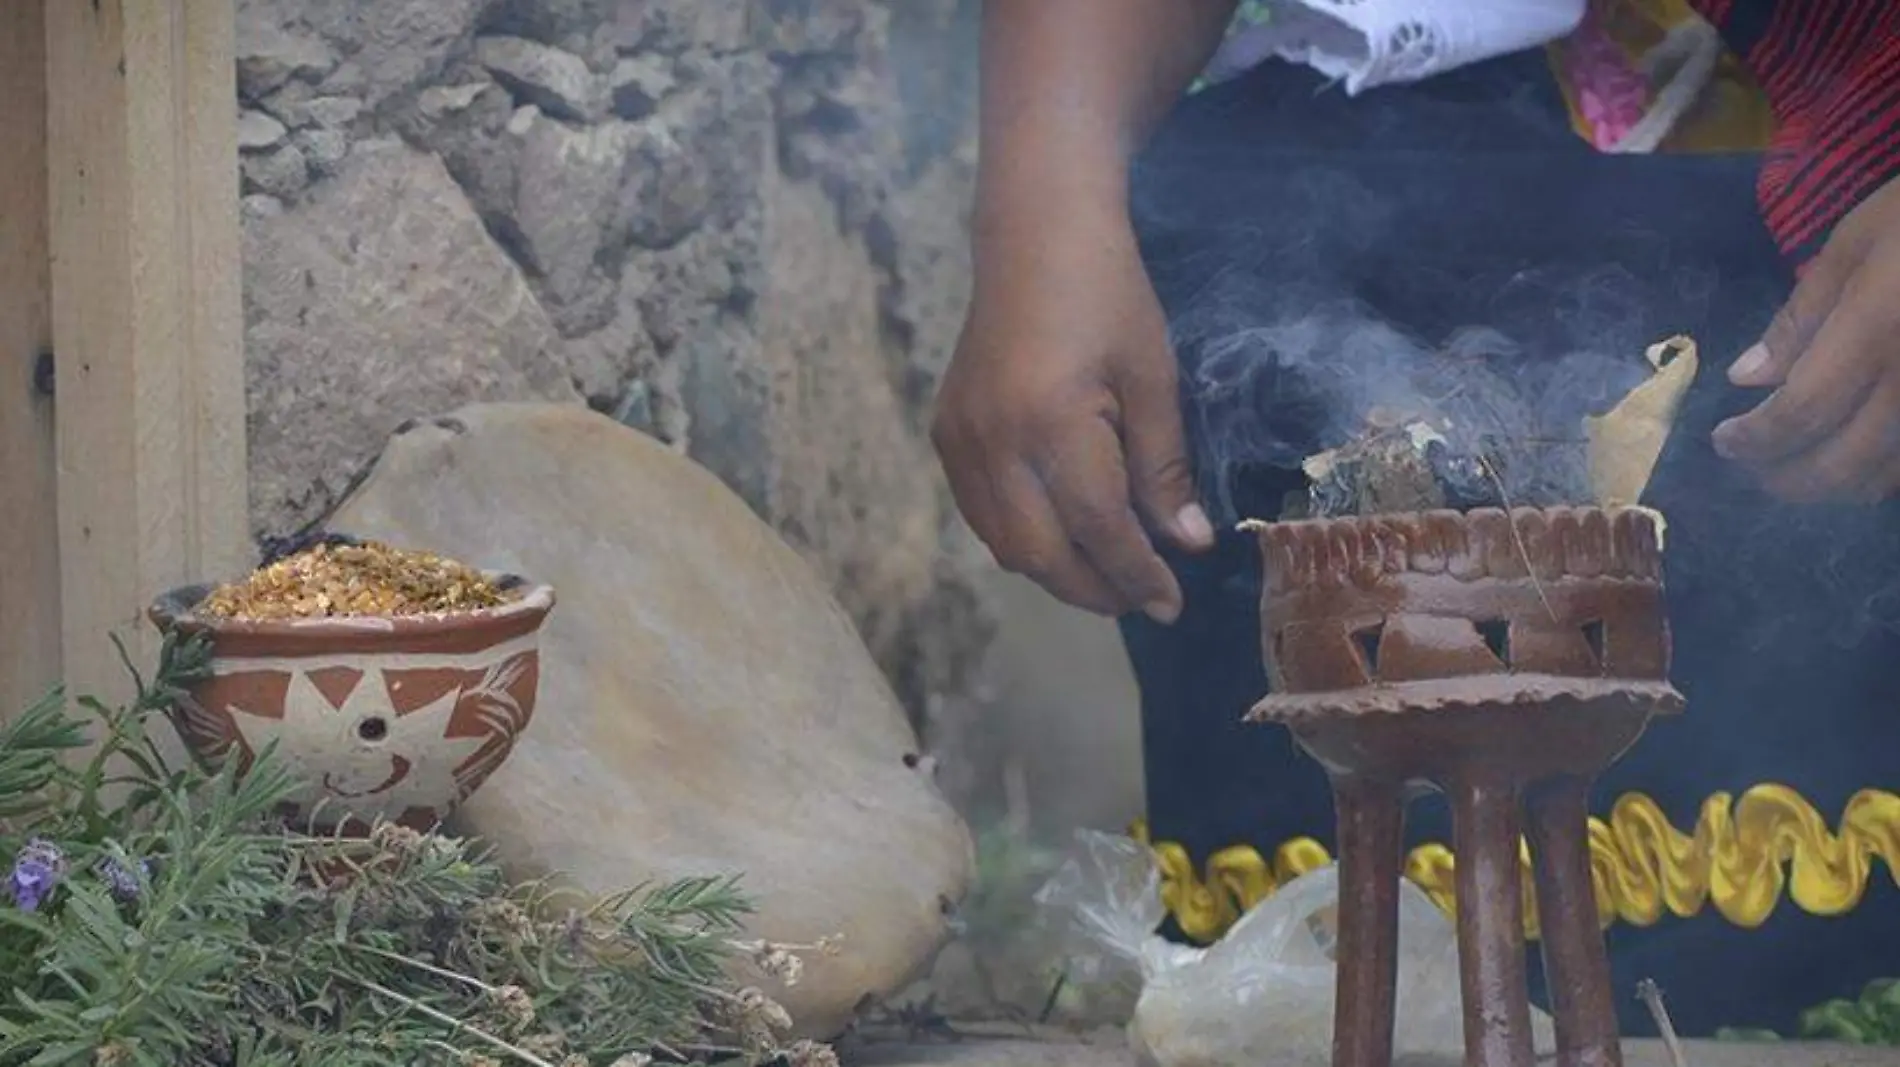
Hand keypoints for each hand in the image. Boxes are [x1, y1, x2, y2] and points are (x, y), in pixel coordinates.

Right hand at [931, 205, 1214, 621]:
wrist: (1034, 236)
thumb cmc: (1109, 297)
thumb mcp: (1153, 379)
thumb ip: (1164, 469)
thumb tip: (1186, 546)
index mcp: (1051, 422)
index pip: (1098, 528)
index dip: (1137, 573)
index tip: (1172, 604)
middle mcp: (993, 442)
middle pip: (1042, 553)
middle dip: (1095, 589)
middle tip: (1142, 598)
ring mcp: (960, 441)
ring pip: (1005, 545)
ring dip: (1057, 572)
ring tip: (1108, 575)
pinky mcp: (946, 434)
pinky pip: (983, 515)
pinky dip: (1023, 540)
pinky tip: (1062, 534)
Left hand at [1715, 174, 1899, 501]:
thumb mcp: (1855, 244)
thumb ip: (1800, 317)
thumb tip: (1747, 380)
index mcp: (1876, 331)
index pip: (1800, 412)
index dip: (1755, 439)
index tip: (1725, 441)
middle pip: (1842, 462)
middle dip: (1787, 478)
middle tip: (1755, 469)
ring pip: (1885, 476)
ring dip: (1833, 487)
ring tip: (1797, 471)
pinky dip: (1882, 476)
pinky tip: (1858, 464)